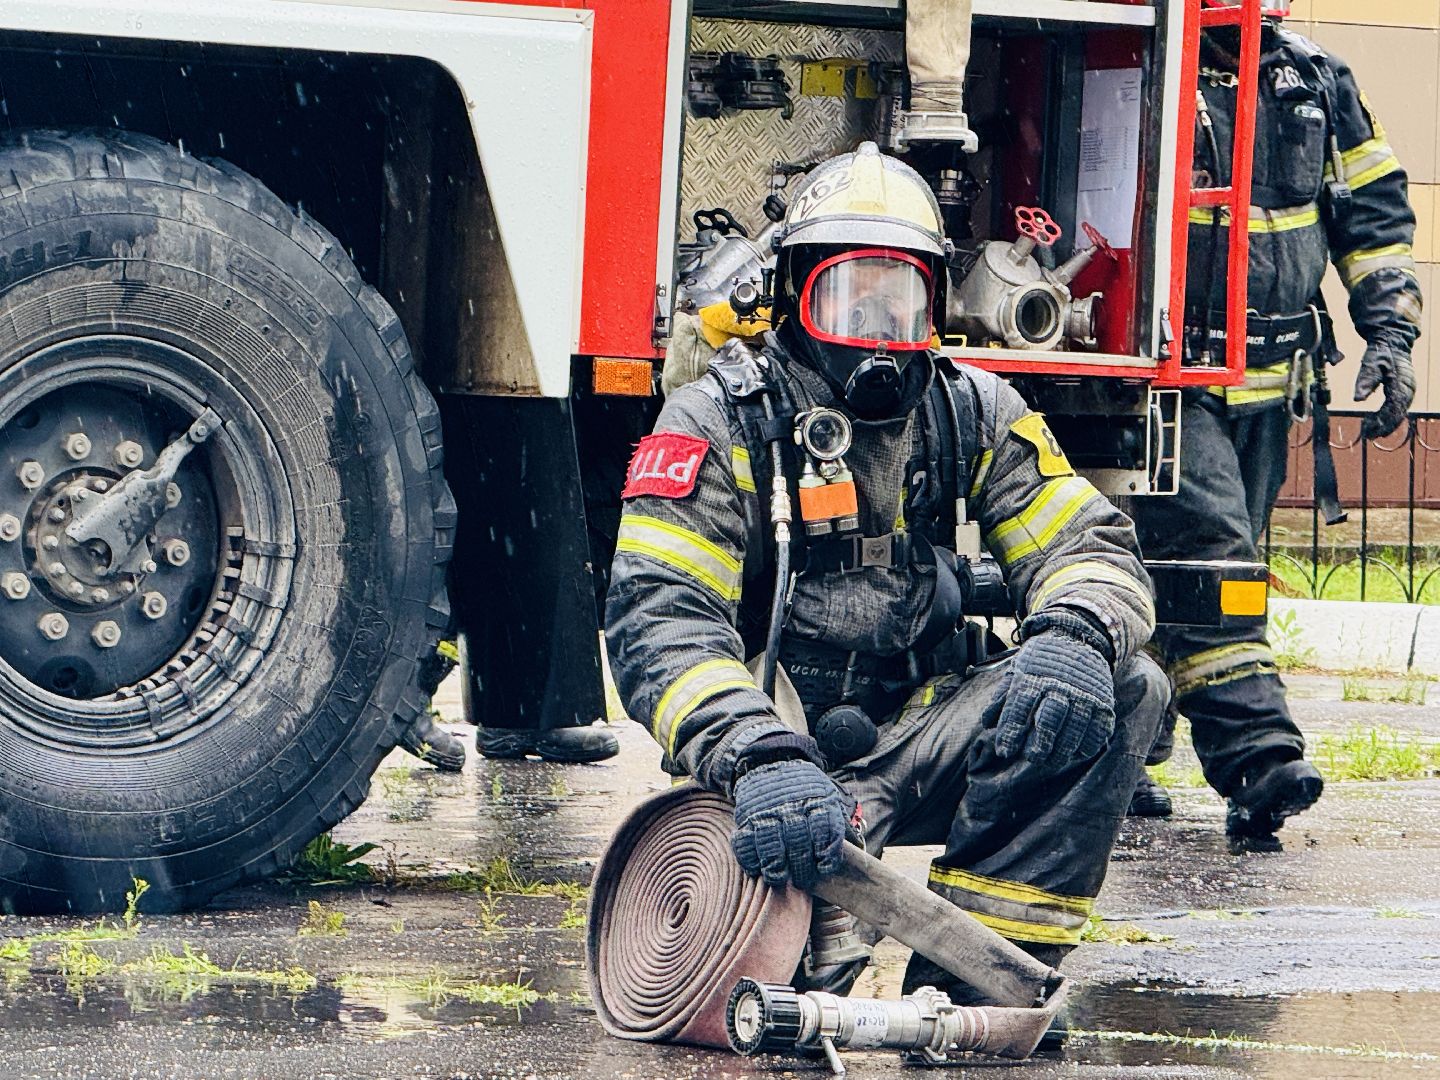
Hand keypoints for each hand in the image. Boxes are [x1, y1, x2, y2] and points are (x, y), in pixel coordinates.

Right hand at [731, 759, 853, 889]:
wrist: (771, 763)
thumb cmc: (805, 791)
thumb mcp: (827, 798)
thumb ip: (839, 824)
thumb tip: (859, 852)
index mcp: (816, 802)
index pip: (825, 830)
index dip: (827, 854)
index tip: (824, 867)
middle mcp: (791, 806)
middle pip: (798, 841)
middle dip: (801, 866)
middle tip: (803, 880)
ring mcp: (766, 812)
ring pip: (770, 844)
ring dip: (775, 866)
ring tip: (779, 876)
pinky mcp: (746, 818)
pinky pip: (745, 843)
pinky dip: (750, 859)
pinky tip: (758, 867)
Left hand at [988, 610, 1115, 765]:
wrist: (1076, 638)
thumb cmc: (1040, 661)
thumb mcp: (1017, 671)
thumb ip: (1003, 697)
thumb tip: (987, 724)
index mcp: (1032, 678)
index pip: (1018, 709)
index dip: (1010, 732)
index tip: (1004, 752)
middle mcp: (1058, 685)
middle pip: (1048, 720)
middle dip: (1040, 744)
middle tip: (1033, 758)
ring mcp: (1083, 693)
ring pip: (1074, 727)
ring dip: (1063, 749)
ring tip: (1053, 761)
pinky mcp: (1102, 700)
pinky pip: (1098, 727)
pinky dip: (1088, 743)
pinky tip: (1078, 752)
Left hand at [1355, 343, 1414, 439]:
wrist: (1393, 342)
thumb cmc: (1380, 353)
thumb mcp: (1370, 364)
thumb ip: (1364, 381)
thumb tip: (1357, 399)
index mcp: (1401, 383)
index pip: (1393, 409)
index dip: (1381, 422)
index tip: (1368, 430)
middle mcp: (1408, 389)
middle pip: (1398, 414)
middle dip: (1383, 427)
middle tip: (1368, 436)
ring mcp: (1409, 390)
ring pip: (1400, 413)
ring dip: (1386, 425)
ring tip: (1371, 433)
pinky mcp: (1405, 391)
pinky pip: (1399, 409)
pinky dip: (1389, 418)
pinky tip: (1378, 424)